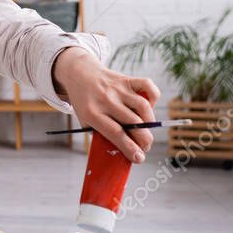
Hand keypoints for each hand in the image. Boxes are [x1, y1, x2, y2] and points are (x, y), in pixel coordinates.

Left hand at [51, 47, 160, 162]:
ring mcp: (117, 88)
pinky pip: (147, 85)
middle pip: (133, 123)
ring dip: (150, 123)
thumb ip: (102, 134)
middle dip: (144, 140)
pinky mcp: (126, 79)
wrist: (79, 73)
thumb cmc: (84, 102)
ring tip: (146, 132)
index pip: (116, 133)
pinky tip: (148, 108)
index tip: (139, 158)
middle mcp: (106, 100)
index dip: (130, 148)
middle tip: (145, 147)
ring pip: (143, 106)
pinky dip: (154, 97)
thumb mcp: (84, 120)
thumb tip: (125, 150)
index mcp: (92, 113)